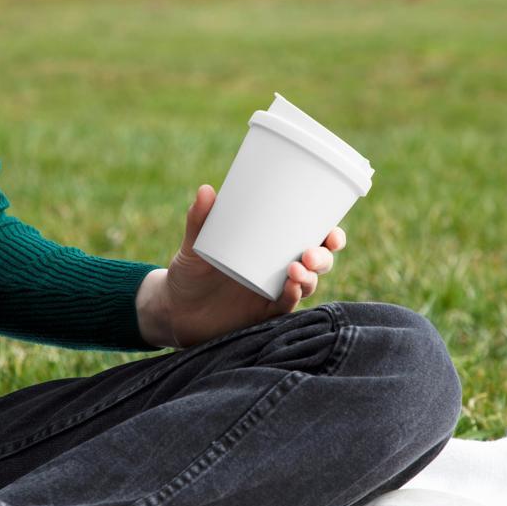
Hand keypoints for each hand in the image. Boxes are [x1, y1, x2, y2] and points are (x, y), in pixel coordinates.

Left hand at [137, 184, 346, 348]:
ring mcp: (272, 293)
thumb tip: (207, 190)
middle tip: (310, 253)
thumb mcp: (194, 244)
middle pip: (317, 263)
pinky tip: (290, 289)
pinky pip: (284, 307)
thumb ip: (199, 220)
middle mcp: (278, 271)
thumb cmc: (190, 272)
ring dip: (308, 277)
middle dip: (323, 258)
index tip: (332, 230)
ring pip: (305, 285)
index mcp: (272, 249)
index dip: (330, 236)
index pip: (312, 239)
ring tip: (296, 269)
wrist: (174, 310)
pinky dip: (291, 297)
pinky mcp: (262, 315)